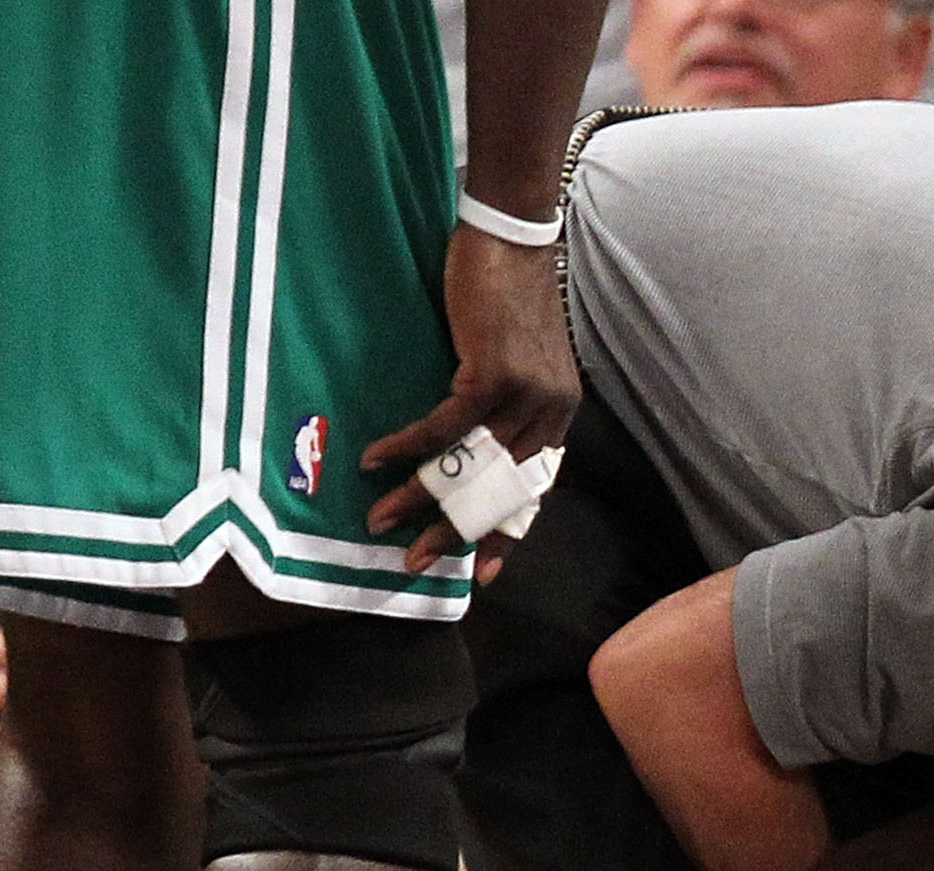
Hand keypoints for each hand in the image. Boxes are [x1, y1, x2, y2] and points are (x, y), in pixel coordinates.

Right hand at [363, 228, 580, 583]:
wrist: (511, 235)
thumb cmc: (504, 290)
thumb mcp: (512, 356)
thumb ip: (500, 401)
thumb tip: (460, 440)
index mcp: (558, 413)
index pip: (534, 489)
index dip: (507, 532)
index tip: (485, 571)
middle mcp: (549, 411)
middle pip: (500, 490)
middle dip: (456, 531)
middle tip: (419, 561)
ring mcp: (524, 394)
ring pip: (469, 465)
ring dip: (420, 497)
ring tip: (381, 520)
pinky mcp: (493, 374)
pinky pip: (445, 427)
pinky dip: (408, 447)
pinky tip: (375, 460)